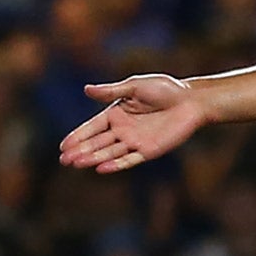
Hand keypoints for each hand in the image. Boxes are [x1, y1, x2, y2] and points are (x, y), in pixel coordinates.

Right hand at [58, 74, 210, 173]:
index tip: (63, 146)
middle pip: (97, 143)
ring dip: (93, 159)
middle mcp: (123, 129)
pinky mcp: (148, 151)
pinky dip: (115, 165)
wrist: (191, 100)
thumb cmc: (165, 89)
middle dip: (80, 151)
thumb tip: (86, 89)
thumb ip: (111, 92)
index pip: (92, 127)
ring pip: (109, 153)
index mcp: (117, 113)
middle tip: (64, 160)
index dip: (78, 136)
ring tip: (76, 164)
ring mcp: (135, 142)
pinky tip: (100, 169)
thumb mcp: (135, 86)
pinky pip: (128, 160)